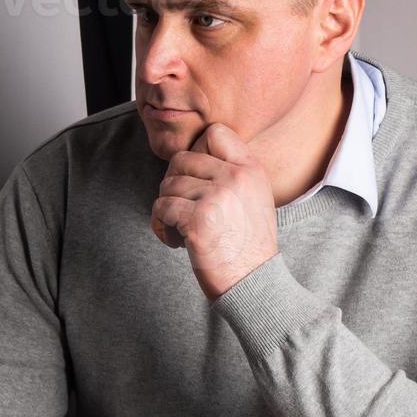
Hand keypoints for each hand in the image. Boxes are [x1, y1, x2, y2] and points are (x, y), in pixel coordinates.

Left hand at [151, 122, 278, 300]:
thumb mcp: (253, 198)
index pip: (215, 132)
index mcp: (251, 169)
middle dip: (174, 185)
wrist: (254, 283)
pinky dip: (161, 227)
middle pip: (181, 159)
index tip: (195, 179)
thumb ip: (230, 174)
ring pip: (168, 185)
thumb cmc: (247, 245)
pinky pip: (161, 208)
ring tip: (182, 230)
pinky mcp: (198, 219)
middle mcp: (235, 177)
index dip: (196, 151)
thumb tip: (188, 159)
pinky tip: (177, 242)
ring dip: (167, 210)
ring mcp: (217, 197)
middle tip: (182, 209)